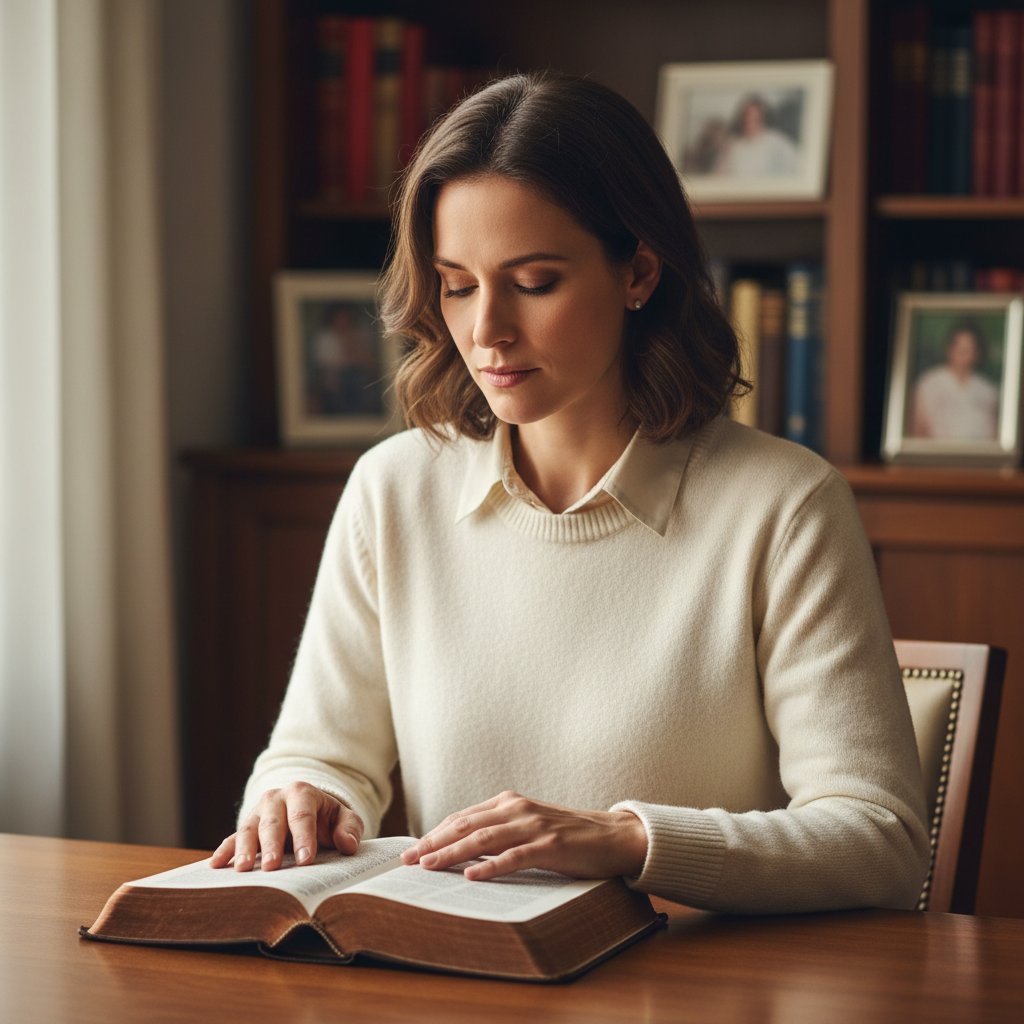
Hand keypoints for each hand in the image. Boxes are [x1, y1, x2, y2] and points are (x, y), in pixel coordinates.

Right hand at [210, 782, 363, 871]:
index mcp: (302, 793)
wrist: (308, 810)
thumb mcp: (344, 818)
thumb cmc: (327, 818)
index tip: (306, 860)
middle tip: (272, 867)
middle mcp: (276, 799)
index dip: (304, 837)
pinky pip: (232, 838)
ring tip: (242, 869)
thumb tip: (348, 845)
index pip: (302, 815)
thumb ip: (350, 828)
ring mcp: (258, 813)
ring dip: (244, 849)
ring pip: (249, 829)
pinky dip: (224, 850)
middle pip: (273, 822)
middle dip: (272, 845)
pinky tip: (216, 865)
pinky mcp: (246, 827)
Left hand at [399, 791, 647, 880]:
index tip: (411, 850)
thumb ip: (500, 832)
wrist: (613, 836)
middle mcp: (517, 809)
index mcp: (509, 803)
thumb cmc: (568, 836)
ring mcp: (534, 826)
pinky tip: (472, 876)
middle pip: (466, 825)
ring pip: (484, 839)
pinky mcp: (551, 845)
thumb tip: (461, 851)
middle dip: (434, 843)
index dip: (435, 833)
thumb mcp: (528, 826)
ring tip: (428, 866)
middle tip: (408, 861)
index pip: (462, 817)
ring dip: (452, 853)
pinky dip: (491, 866)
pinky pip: (515, 857)